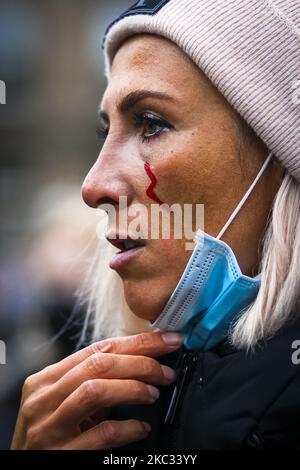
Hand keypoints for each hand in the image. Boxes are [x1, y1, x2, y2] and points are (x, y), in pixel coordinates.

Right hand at [11, 331, 182, 449]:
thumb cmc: (49, 435)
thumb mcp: (62, 402)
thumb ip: (89, 383)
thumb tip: (139, 364)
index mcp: (46, 379)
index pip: (98, 349)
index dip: (137, 342)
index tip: (166, 342)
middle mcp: (43, 398)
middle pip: (99, 365)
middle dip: (140, 363)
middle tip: (166, 371)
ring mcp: (48, 427)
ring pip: (95, 391)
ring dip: (133, 388)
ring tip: (154, 394)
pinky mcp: (60, 454)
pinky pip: (101, 433)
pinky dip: (128, 427)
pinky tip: (141, 428)